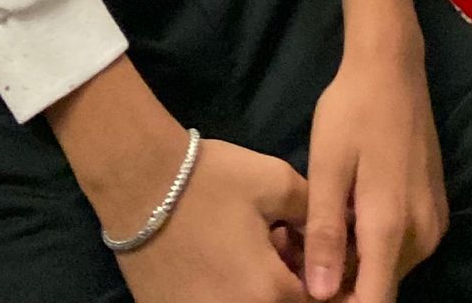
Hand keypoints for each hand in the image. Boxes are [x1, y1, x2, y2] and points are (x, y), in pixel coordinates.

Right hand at [111, 139, 308, 302]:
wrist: (138, 183)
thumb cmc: (210, 179)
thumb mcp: (274, 181)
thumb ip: (313, 211)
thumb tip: (332, 230)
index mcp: (271, 293)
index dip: (318, 278)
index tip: (304, 252)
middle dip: (289, 287)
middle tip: (277, 251)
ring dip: (259, 292)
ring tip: (249, 257)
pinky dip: (227, 293)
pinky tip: (222, 266)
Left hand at [304, 0, 445, 302]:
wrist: (392, 66)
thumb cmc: (352, 111)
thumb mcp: (327, 166)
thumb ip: (326, 233)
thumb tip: (322, 296)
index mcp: (392, 227)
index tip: (310, 288)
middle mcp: (422, 236)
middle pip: (380, 288)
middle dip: (342, 282)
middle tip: (302, 251)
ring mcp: (434, 225)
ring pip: (389, 270)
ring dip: (357, 264)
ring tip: (319, 231)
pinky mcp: (436, 213)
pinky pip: (402, 249)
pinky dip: (374, 246)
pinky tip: (347, 217)